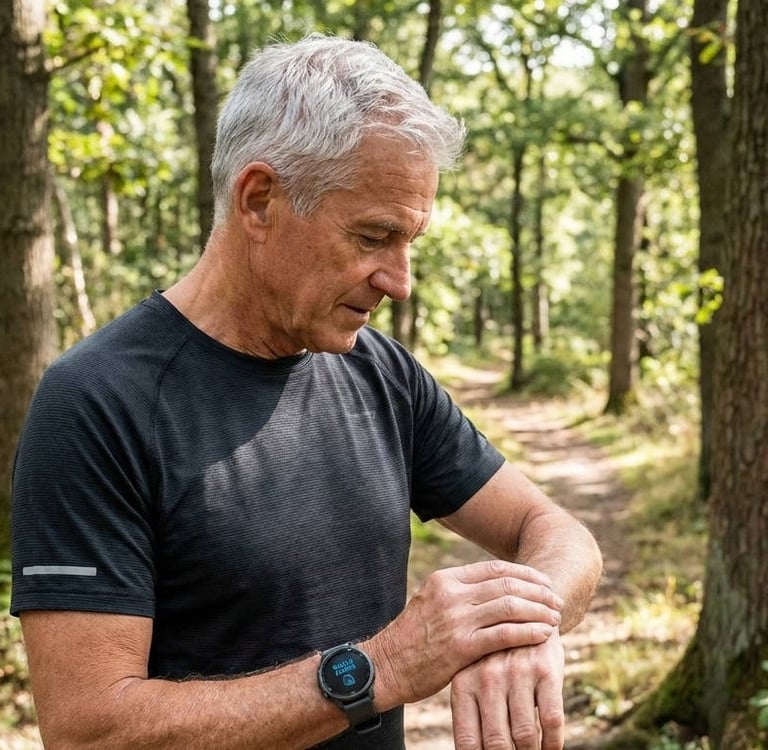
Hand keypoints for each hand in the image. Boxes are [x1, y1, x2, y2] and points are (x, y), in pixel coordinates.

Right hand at [368, 560, 562, 708]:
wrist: (385, 666)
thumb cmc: (412, 638)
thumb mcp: (431, 603)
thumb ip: (460, 594)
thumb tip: (492, 589)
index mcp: (445, 580)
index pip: (495, 569)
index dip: (525, 574)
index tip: (543, 584)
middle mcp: (452, 594)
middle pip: (507, 584)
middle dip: (538, 592)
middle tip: (556, 601)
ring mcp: (456, 620)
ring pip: (510, 606)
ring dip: (539, 611)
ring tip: (555, 618)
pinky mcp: (461, 647)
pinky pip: (505, 634)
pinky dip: (529, 632)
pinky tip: (543, 635)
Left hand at [450, 630, 565, 749]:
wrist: (525, 614)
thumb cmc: (494, 659)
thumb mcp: (474, 678)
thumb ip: (473, 714)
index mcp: (463, 684)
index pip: (468, 741)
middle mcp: (488, 678)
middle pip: (498, 743)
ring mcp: (517, 672)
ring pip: (526, 735)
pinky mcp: (546, 670)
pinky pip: (552, 720)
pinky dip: (553, 743)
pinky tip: (550, 747)